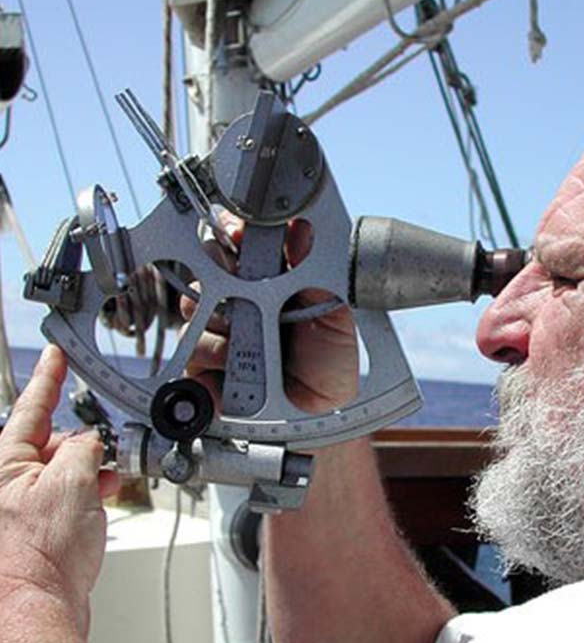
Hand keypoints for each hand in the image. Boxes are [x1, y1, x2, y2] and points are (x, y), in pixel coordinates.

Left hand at [0, 345, 118, 636]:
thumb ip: (84, 447)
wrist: (36, 611)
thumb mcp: (75, 481)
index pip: (30, 405)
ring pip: (58, 470)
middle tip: (105, 446)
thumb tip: (90, 443)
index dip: (49, 376)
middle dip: (80, 441)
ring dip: (88, 470)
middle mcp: (4, 483)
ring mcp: (15, 507)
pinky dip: (85, 492)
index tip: (57, 353)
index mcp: (3, 462)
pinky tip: (102, 498)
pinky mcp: (30, 528)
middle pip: (47, 441)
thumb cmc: (39, 554)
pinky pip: (62, 495)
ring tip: (109, 481)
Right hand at [182, 216, 358, 413]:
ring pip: (195, 310)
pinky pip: (192, 352)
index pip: (239, 243)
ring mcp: (218, 331)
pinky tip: (241, 370)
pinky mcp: (203, 365)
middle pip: (205, 269)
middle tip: (242, 289)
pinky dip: (215, 361)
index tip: (239, 236)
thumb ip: (314, 274)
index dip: (233, 234)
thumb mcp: (334, 315)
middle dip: (219, 275)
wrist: (321, 412)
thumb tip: (300, 230)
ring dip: (224, 325)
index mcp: (270, 280)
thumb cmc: (329, 361)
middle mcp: (239, 301)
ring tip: (256, 345)